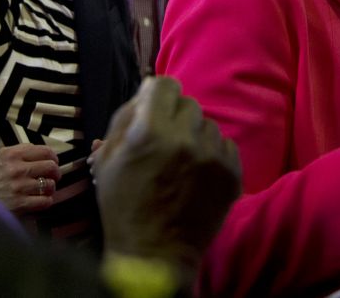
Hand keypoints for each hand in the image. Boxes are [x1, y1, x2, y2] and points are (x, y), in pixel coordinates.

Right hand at [0, 144, 59, 213]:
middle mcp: (16, 168)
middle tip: (52, 177)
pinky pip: (46, 201)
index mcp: (11, 154)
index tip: (53, 162)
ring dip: (49, 189)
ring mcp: (19, 186)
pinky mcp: (20, 204)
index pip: (45, 151)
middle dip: (55, 173)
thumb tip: (42, 152)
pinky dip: (46, 201)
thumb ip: (19, 152)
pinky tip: (39, 201)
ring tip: (43, 190)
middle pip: (51, 167)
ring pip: (50, 184)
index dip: (53, 158)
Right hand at [94, 77, 240, 272]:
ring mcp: (211, 156)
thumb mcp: (107, 160)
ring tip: (182, 162)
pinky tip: (198, 173)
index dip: (158, 94)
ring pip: (208, 125)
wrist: (155, 253)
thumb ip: (125, 117)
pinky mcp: (232, 172)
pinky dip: (213, 154)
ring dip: (196, 136)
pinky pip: (226, 145)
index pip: (165, 85)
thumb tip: (147, 91)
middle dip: (176, 117)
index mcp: (149, 132)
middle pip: (189, 103)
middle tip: (166, 141)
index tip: (156, 107)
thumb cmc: (124, 206)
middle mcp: (184, 138)